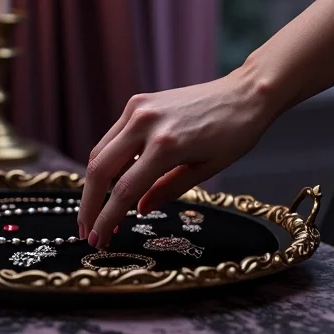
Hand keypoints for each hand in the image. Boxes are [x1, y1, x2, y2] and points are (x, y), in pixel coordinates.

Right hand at [77, 70, 275, 249]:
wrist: (246, 92)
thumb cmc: (235, 133)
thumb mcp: (206, 170)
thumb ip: (168, 190)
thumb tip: (139, 209)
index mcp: (166, 146)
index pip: (124, 191)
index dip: (107, 219)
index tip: (99, 241)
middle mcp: (145, 124)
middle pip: (100, 171)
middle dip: (89, 205)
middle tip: (88, 232)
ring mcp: (137, 109)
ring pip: (100, 152)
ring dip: (94, 185)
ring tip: (96, 210)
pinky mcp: (137, 102)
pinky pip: (113, 137)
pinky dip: (108, 160)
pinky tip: (113, 181)